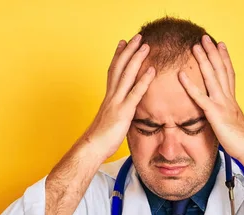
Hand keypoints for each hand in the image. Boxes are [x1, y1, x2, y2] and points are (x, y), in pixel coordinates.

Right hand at [82, 34, 155, 159]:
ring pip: (126, 75)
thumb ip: (118, 113)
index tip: (123, 43)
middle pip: (119, 67)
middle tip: (136, 37)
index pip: (113, 71)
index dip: (118, 56)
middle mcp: (111, 96)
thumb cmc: (100, 139)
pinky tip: (152, 70)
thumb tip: (124, 114)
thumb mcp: (110, 122)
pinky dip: (144, 80)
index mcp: (108, 97)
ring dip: (136, 59)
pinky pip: (135, 93)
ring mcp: (116, 103)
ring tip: (145, 46)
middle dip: (128, 51)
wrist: (92, 148)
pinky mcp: (123, 112)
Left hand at [178, 35, 243, 160]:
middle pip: (220, 70)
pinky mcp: (214, 113)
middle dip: (212, 53)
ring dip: (203, 60)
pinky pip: (199, 97)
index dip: (224, 59)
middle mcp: (228, 98)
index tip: (220, 45)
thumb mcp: (233, 126)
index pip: (228, 74)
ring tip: (195, 47)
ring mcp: (222, 104)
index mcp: (232, 100)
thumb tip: (223, 119)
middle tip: (205, 38)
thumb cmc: (242, 142)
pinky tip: (181, 75)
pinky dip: (189, 85)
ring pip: (212, 77)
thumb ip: (226, 118)